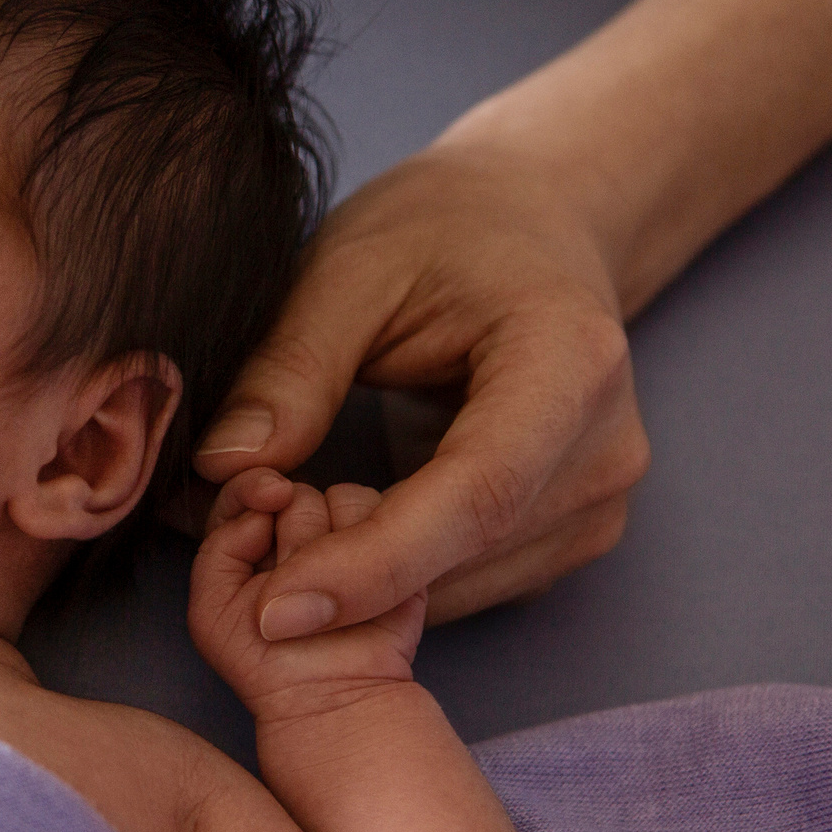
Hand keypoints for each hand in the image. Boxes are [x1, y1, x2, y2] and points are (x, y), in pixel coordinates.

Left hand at [189, 470, 423, 708]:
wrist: (328, 700)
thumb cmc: (264, 661)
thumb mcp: (213, 608)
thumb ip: (220, 545)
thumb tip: (265, 508)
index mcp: (255, 539)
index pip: (250, 487)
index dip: (254, 484)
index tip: (269, 494)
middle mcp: (302, 533)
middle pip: (298, 492)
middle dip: (293, 529)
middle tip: (295, 580)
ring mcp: (351, 540)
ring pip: (343, 500)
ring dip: (333, 541)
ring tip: (329, 594)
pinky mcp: (395, 551)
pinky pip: (388, 518)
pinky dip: (374, 541)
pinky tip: (362, 585)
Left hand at [195, 139, 649, 636]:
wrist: (533, 223)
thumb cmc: (442, 229)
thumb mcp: (350, 267)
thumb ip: (292, 367)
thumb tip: (225, 469)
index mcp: (571, 362)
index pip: (475, 495)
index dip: (372, 563)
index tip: (275, 608)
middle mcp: (605, 447)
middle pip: (467, 553)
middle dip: (343, 573)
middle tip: (235, 548)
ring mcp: (598, 500)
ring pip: (462, 586)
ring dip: (363, 582)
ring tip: (280, 518)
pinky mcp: (571, 532)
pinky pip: (467, 583)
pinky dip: (392, 576)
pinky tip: (334, 526)